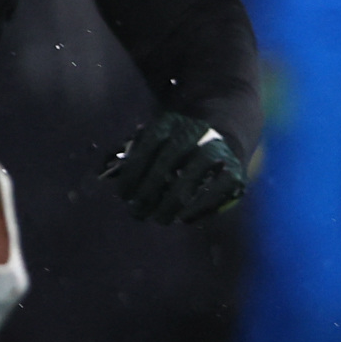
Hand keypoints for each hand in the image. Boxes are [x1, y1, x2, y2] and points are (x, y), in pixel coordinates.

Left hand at [103, 111, 248, 222]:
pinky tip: (185, 218)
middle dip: (150, 190)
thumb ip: (129, 154)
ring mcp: (218, 151)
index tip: (123, 195)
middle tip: (137, 212)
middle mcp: (195, 132)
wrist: (225, 133)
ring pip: (193, 176)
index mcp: (170, 123)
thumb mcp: (153, 139)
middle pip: (168, 161)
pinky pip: (218, 191)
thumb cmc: (176, 145)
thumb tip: (103, 173)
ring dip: (172, 202)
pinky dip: (201, 207)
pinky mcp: (236, 170)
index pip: (148, 145)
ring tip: (160, 218)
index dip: (133, 172)